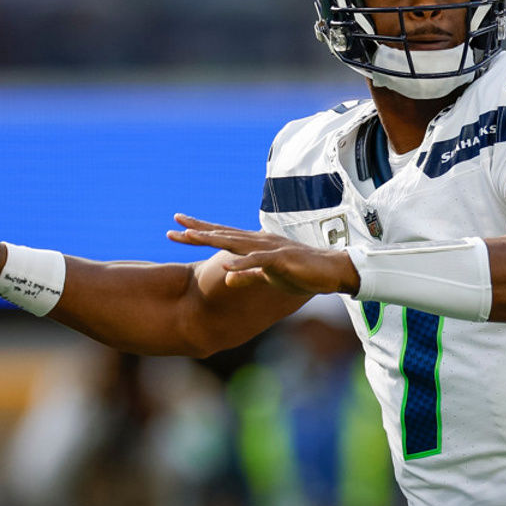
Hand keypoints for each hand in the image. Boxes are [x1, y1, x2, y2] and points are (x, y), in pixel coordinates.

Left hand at [167, 214, 359, 295]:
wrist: (332, 271)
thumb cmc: (301, 273)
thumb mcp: (269, 277)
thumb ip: (248, 276)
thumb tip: (227, 277)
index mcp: (255, 245)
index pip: (222, 236)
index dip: (200, 232)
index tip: (177, 229)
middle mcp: (259, 241)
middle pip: (222, 234)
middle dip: (197, 232)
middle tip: (172, 228)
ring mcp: (270, 248)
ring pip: (235, 242)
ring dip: (213, 239)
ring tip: (190, 237)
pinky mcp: (282, 259)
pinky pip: (259, 261)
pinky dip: (243, 263)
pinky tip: (227, 265)